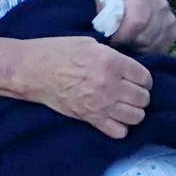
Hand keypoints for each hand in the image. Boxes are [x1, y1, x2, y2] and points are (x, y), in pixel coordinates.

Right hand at [20, 36, 151, 139]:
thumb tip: (126, 66)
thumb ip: (110, 54)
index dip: (142, 78)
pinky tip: (112, 117)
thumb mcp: (86, 43)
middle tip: (127, 91)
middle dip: (138, 94)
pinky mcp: (91, 118)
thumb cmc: (55, 51)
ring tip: (122, 104)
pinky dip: (120, 126)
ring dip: (132, 111)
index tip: (135, 78)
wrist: (31, 69)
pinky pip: (120, 131)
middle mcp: (109, 84)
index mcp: (109, 61)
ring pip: (137, 116)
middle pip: (143, 98)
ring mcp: (101, 103)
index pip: (145, 77)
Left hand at [106, 0, 175, 53]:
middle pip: (146, 36)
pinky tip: (137, 44)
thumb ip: (104, 8)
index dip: (123, 35)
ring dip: (138, 48)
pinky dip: (148, 50)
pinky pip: (162, 48)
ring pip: (154, 45)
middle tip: (117, 42)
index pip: (136, 21)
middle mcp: (160, 4)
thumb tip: (107, 28)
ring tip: (126, 41)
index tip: (111, 40)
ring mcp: (170, 17)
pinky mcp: (175, 29)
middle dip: (129, 43)